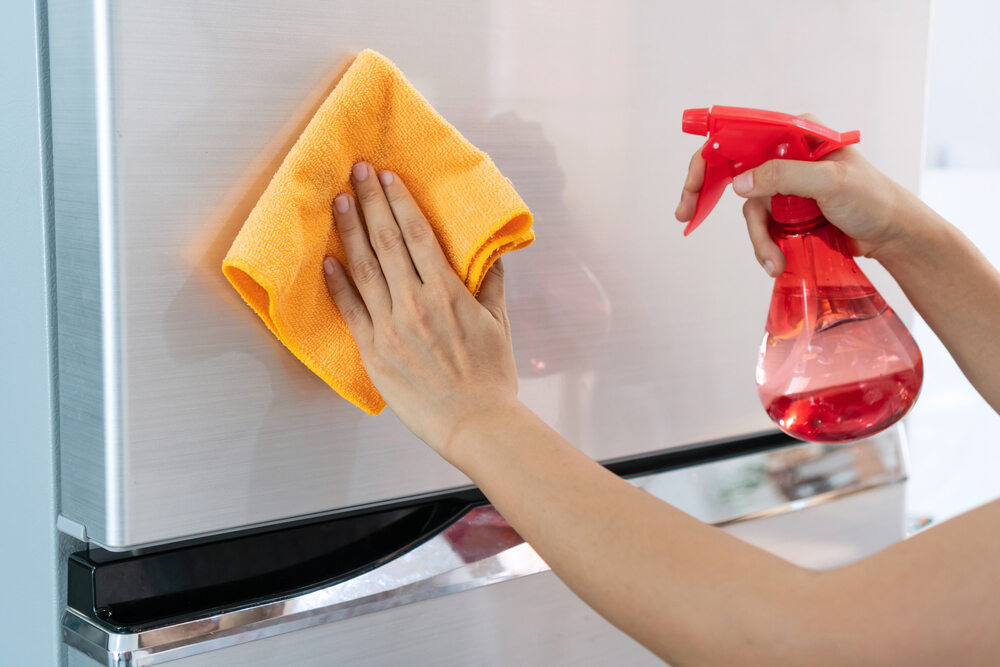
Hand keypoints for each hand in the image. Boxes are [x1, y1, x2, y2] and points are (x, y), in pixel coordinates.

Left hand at [323, 162, 519, 455]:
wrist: (476, 423)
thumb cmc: (491, 377)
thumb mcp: (499, 324)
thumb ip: (490, 285)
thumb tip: (490, 255)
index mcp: (448, 293)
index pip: (418, 235)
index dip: (399, 202)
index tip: (387, 177)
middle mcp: (416, 303)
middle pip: (387, 242)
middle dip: (371, 202)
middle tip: (357, 172)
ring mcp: (391, 327)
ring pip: (364, 269)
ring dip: (350, 232)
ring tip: (339, 202)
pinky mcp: (375, 352)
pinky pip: (351, 310)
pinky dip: (337, 283)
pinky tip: (327, 260)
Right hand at [674, 115, 912, 276]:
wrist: (892, 235)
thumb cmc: (872, 199)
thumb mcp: (829, 182)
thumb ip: (783, 176)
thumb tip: (739, 183)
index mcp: (795, 134)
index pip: (741, 136)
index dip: (710, 156)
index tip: (693, 183)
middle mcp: (786, 156)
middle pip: (734, 171)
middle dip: (708, 195)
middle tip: (683, 214)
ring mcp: (786, 185)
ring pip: (750, 209)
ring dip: (757, 239)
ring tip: (773, 263)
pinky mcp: (788, 212)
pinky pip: (763, 228)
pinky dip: (766, 247)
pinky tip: (777, 262)